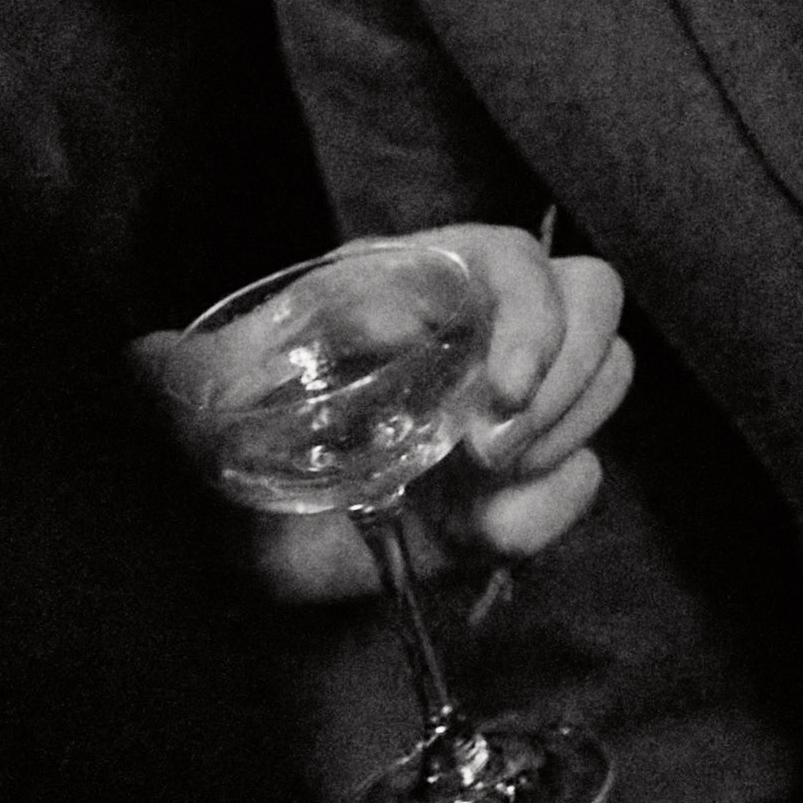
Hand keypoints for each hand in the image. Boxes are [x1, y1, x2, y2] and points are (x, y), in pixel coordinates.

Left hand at [141, 224, 633, 612]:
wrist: (212, 542)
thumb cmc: (207, 443)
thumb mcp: (197, 399)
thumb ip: (208, 370)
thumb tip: (291, 340)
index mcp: (408, 283)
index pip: (517, 259)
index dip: (532, 315)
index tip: (503, 396)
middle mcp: (471, 333)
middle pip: (593, 300)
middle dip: (567, 377)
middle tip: (489, 454)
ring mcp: (501, 410)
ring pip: (606, 380)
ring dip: (564, 437)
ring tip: (480, 486)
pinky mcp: (511, 491)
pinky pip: (582, 481)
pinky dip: (549, 510)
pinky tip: (485, 533)